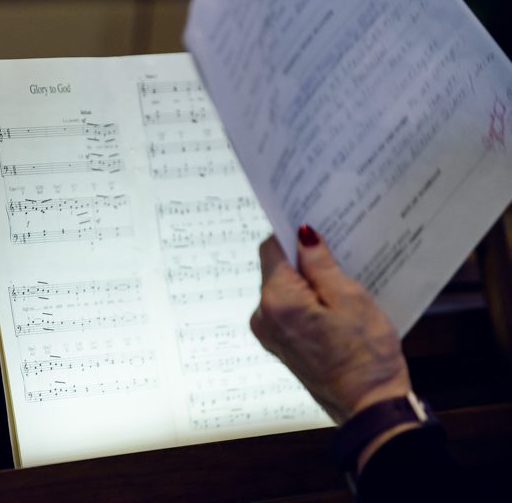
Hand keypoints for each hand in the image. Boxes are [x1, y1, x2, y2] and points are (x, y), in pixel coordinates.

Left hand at [250, 226, 410, 424]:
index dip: (292, 234)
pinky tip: (334, 305)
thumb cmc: (366, 355)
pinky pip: (289, 310)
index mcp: (277, 300)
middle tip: (338, 255)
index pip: (271, 248)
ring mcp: (269, 333)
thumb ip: (320, 263)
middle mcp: (263, 316)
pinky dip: (307, 301)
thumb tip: (303, 235)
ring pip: (284, 289)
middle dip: (304, 260)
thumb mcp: (349, 297)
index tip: (315, 226)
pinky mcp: (280, 344)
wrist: (369, 406)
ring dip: (308, 282)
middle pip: (276, 269)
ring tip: (341, 285)